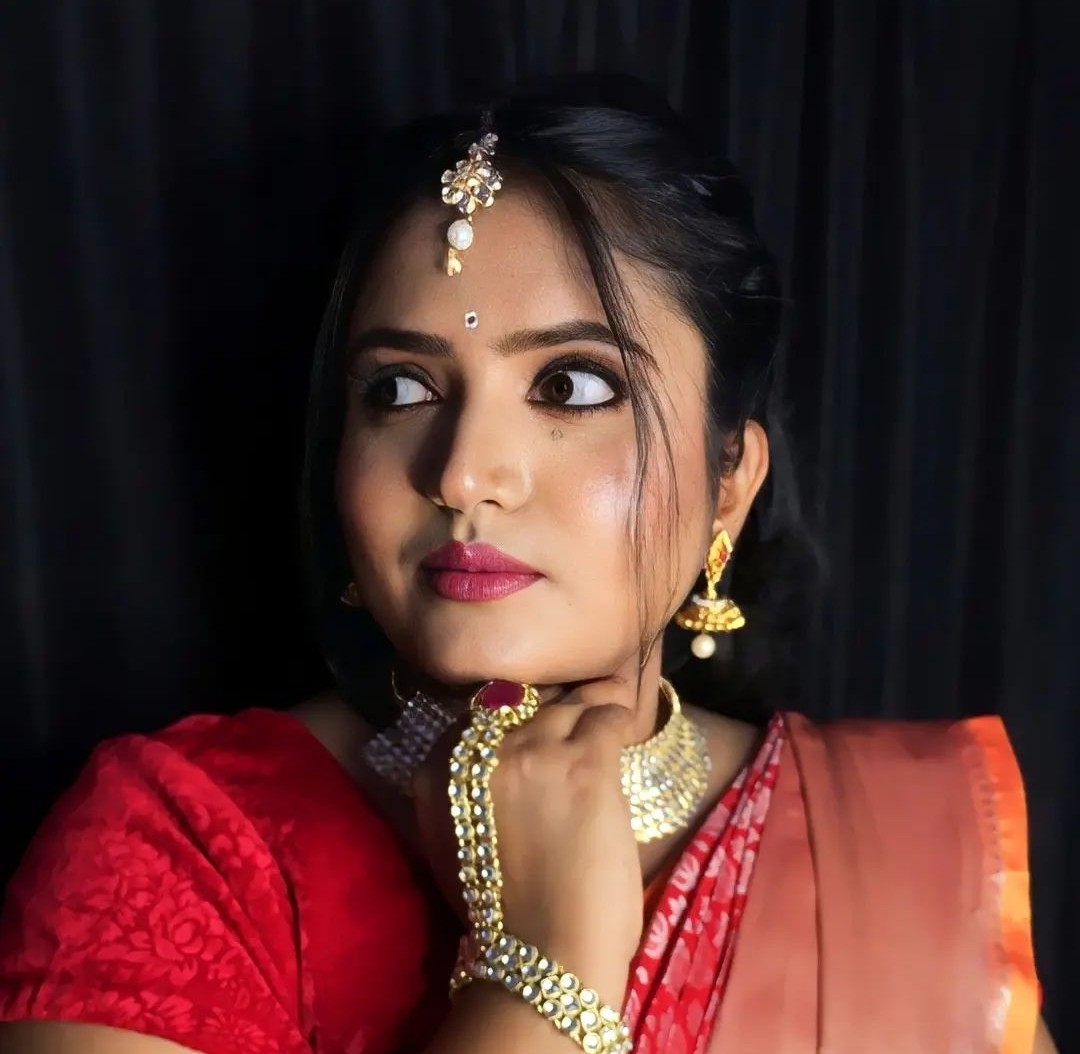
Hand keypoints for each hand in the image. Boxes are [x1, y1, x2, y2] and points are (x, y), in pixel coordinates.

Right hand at [413, 681, 643, 1003]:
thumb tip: (500, 764)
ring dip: (589, 713)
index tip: (539, 726)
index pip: (481, 717)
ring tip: (606, 717)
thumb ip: (469, 795)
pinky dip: (617, 720)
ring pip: (567, 706)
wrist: (545, 958)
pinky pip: (604, 717)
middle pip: (524, 705)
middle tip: (578, 720)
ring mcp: (531, 751)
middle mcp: (478, 750)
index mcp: (437, 774)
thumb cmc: (504, 916)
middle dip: (553, 712)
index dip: (516, 719)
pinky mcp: (582, 762)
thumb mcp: (458, 845)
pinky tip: (623, 730)